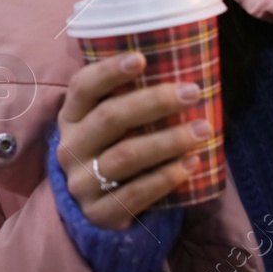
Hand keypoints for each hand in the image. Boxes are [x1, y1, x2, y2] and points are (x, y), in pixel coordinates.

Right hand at [55, 52, 208, 228]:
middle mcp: (69, 147)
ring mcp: (81, 182)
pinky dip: (166, 177)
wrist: (97, 209)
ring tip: (202, 130)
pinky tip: (191, 163)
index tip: (142, 59)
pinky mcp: (98, 212)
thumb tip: (179, 72)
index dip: (109, 71)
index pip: (82, 87)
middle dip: (154, 101)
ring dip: (168, 140)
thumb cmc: (112, 152)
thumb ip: (128, 102)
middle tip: (192, 92)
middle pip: (109, 117)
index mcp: (70, 118)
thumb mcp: (107, 127)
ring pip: (126, 155)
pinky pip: (135, 193)